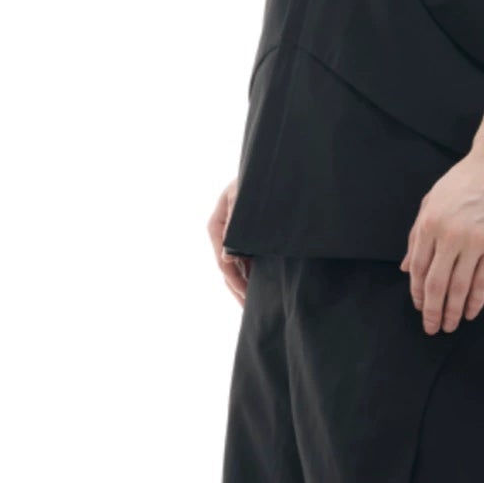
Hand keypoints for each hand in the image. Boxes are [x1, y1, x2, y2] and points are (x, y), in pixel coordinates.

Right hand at [207, 177, 250, 306]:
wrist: (267, 171)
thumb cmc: (252, 181)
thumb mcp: (242, 197)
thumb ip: (234, 224)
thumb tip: (227, 257)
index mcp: (216, 226)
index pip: (223, 261)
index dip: (234, 280)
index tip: (246, 296)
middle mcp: (222, 236)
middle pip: (228, 270)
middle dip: (238, 290)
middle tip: (250, 311)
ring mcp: (234, 238)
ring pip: (237, 269)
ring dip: (245, 286)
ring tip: (255, 307)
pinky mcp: (246, 239)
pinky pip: (247, 262)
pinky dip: (253, 276)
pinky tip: (262, 290)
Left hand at [401, 141, 483, 333]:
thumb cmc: (462, 181)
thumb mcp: (431, 202)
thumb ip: (416, 236)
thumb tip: (404, 268)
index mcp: (429, 223)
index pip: (417, 268)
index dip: (416, 292)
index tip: (419, 308)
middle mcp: (449, 235)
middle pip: (436, 283)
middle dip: (432, 310)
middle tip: (431, 328)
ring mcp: (475, 241)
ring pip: (459, 287)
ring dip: (453, 311)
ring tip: (451, 326)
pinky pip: (483, 280)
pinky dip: (476, 300)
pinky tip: (471, 312)